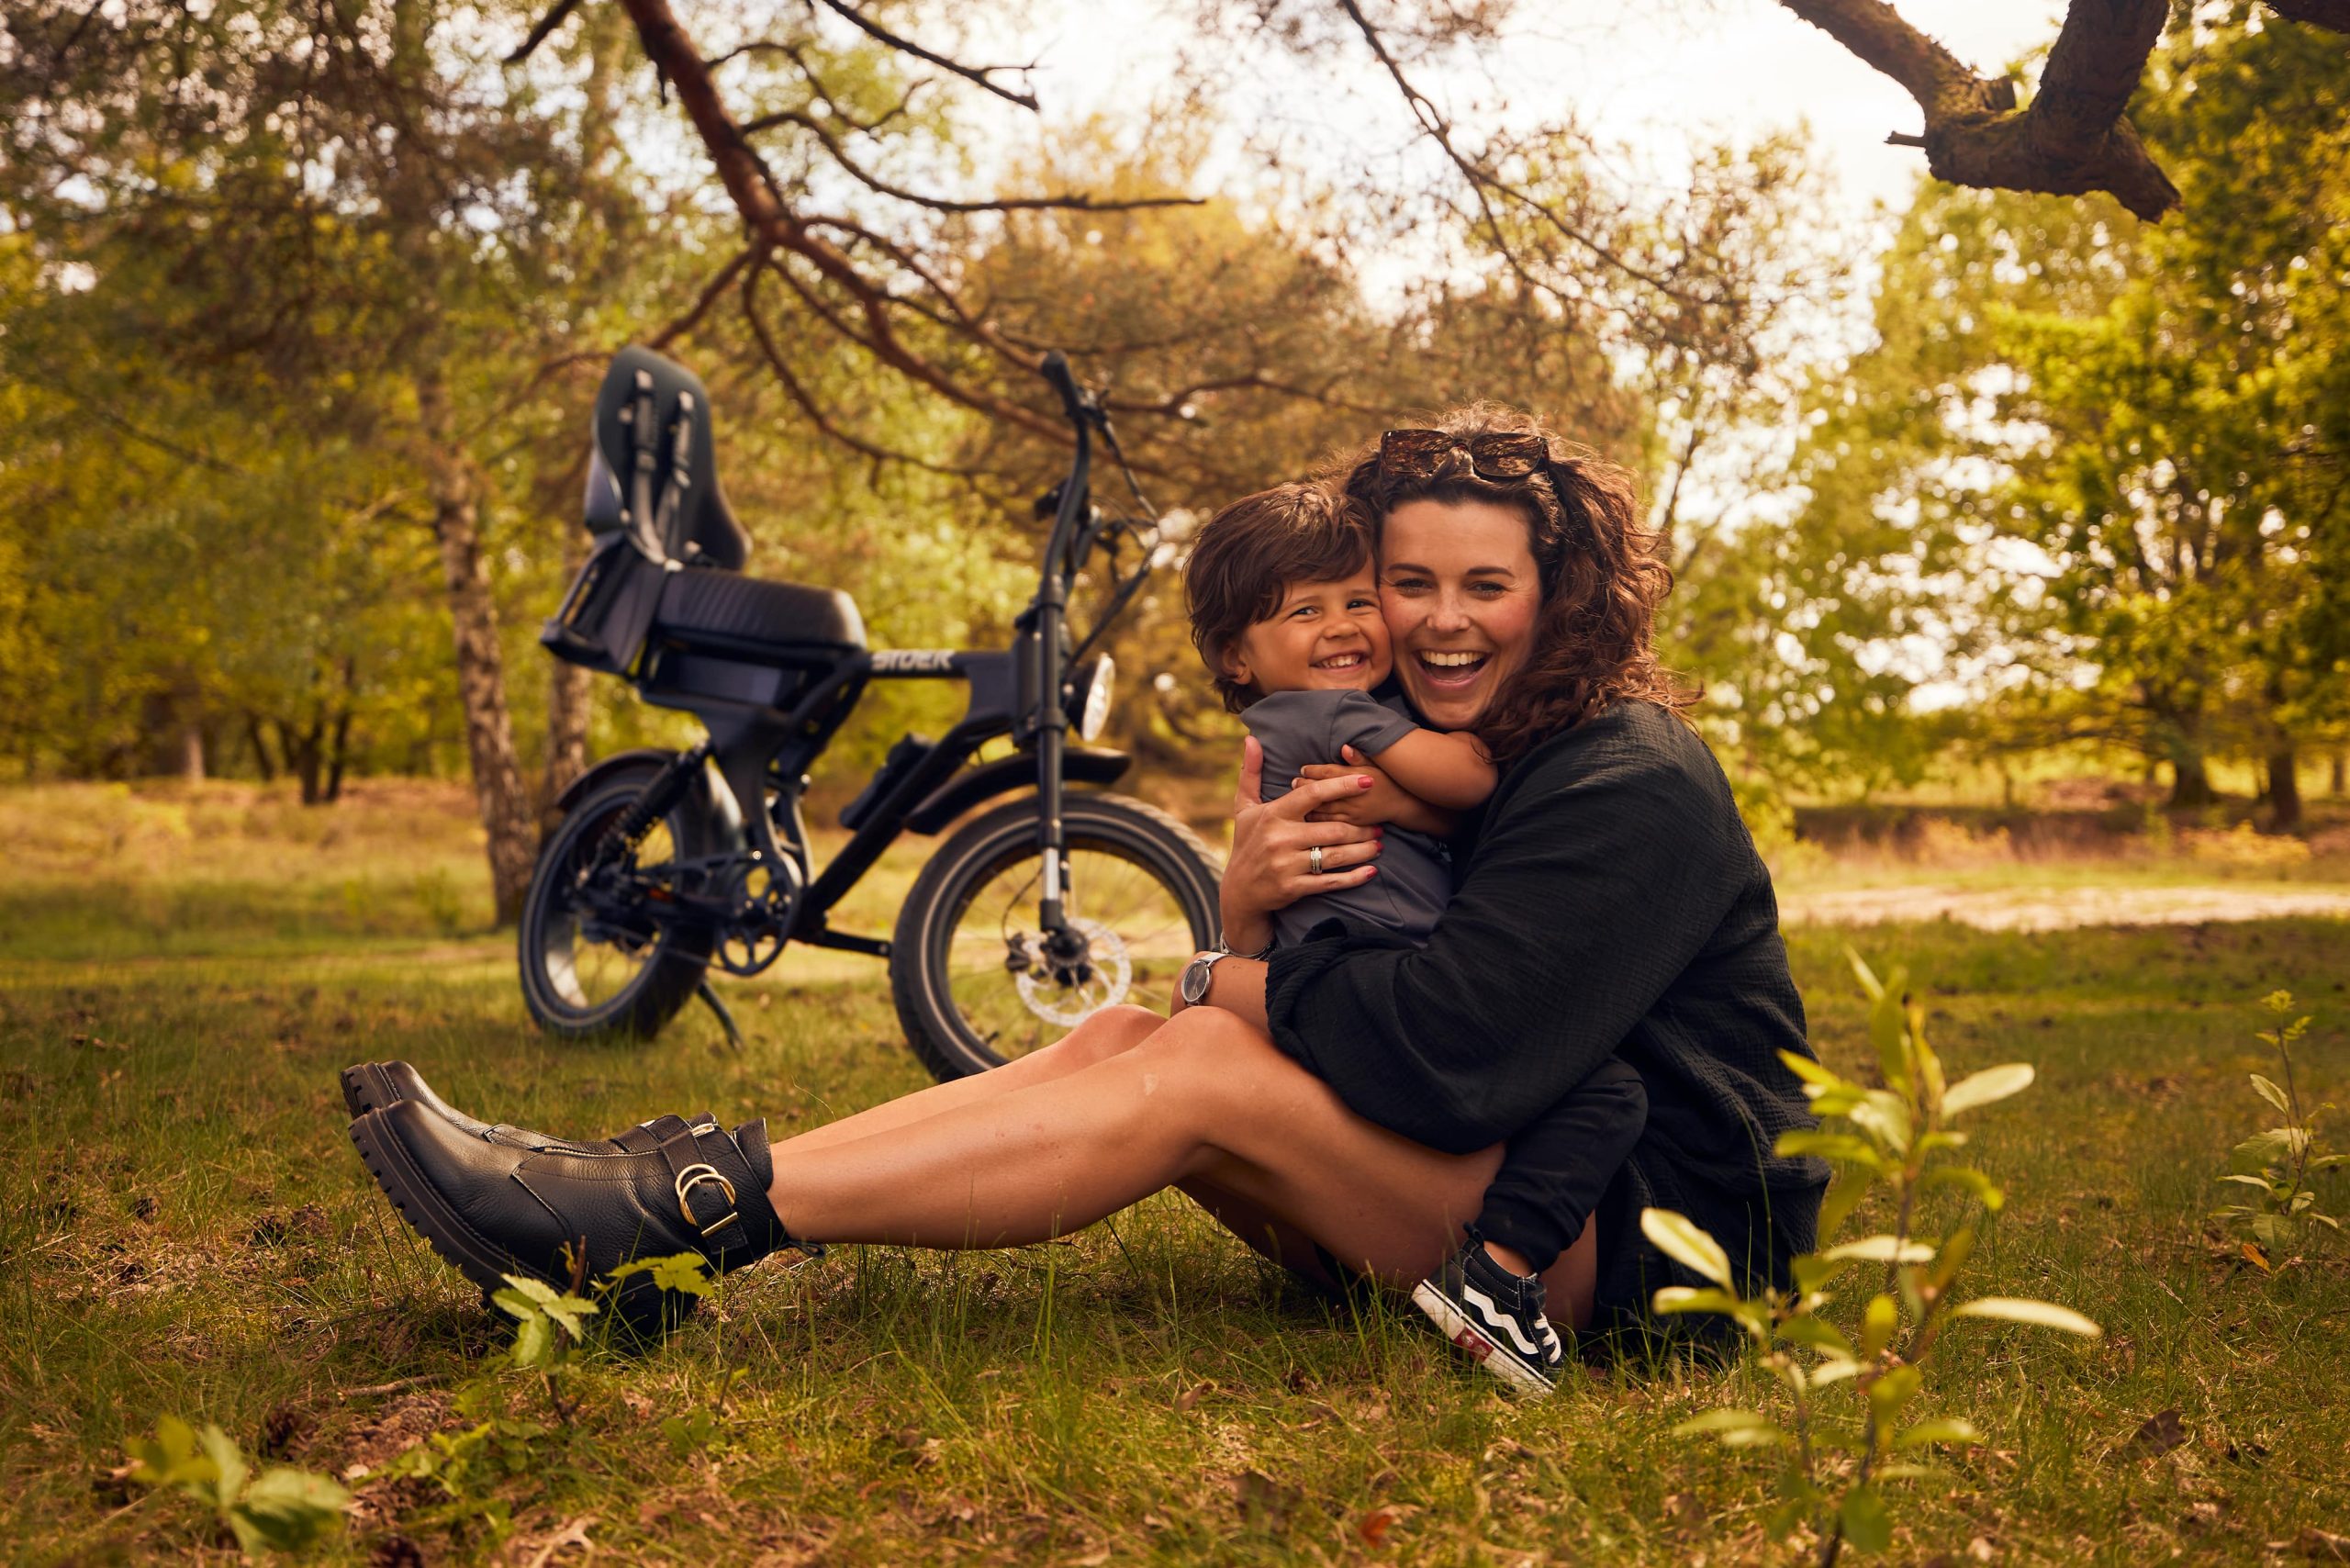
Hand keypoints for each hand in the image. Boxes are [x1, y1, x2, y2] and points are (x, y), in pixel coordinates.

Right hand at [1219, 737, 1381, 954]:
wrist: (1239, 891)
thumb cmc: (1246, 843)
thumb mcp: (1243, 808)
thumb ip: (1251, 773)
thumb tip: (1251, 739)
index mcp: (1273, 815)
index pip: (1312, 795)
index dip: (1341, 786)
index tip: (1367, 780)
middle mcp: (1280, 838)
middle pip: (1332, 829)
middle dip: (1360, 827)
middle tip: (1379, 824)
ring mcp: (1287, 865)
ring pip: (1335, 855)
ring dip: (1362, 850)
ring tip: (1379, 844)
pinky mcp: (1294, 887)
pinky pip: (1330, 881)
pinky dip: (1353, 877)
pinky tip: (1371, 871)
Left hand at [1300, 751, 1410, 825]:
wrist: (1403, 805)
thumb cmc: (1388, 781)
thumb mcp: (1376, 765)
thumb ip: (1358, 757)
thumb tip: (1344, 747)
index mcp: (1355, 778)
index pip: (1328, 773)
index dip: (1313, 770)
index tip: (1303, 769)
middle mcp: (1352, 796)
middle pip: (1322, 791)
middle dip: (1305, 786)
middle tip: (1294, 782)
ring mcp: (1351, 812)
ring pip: (1323, 808)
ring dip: (1307, 803)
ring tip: (1295, 798)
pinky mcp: (1352, 825)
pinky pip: (1330, 822)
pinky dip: (1316, 818)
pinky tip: (1306, 815)